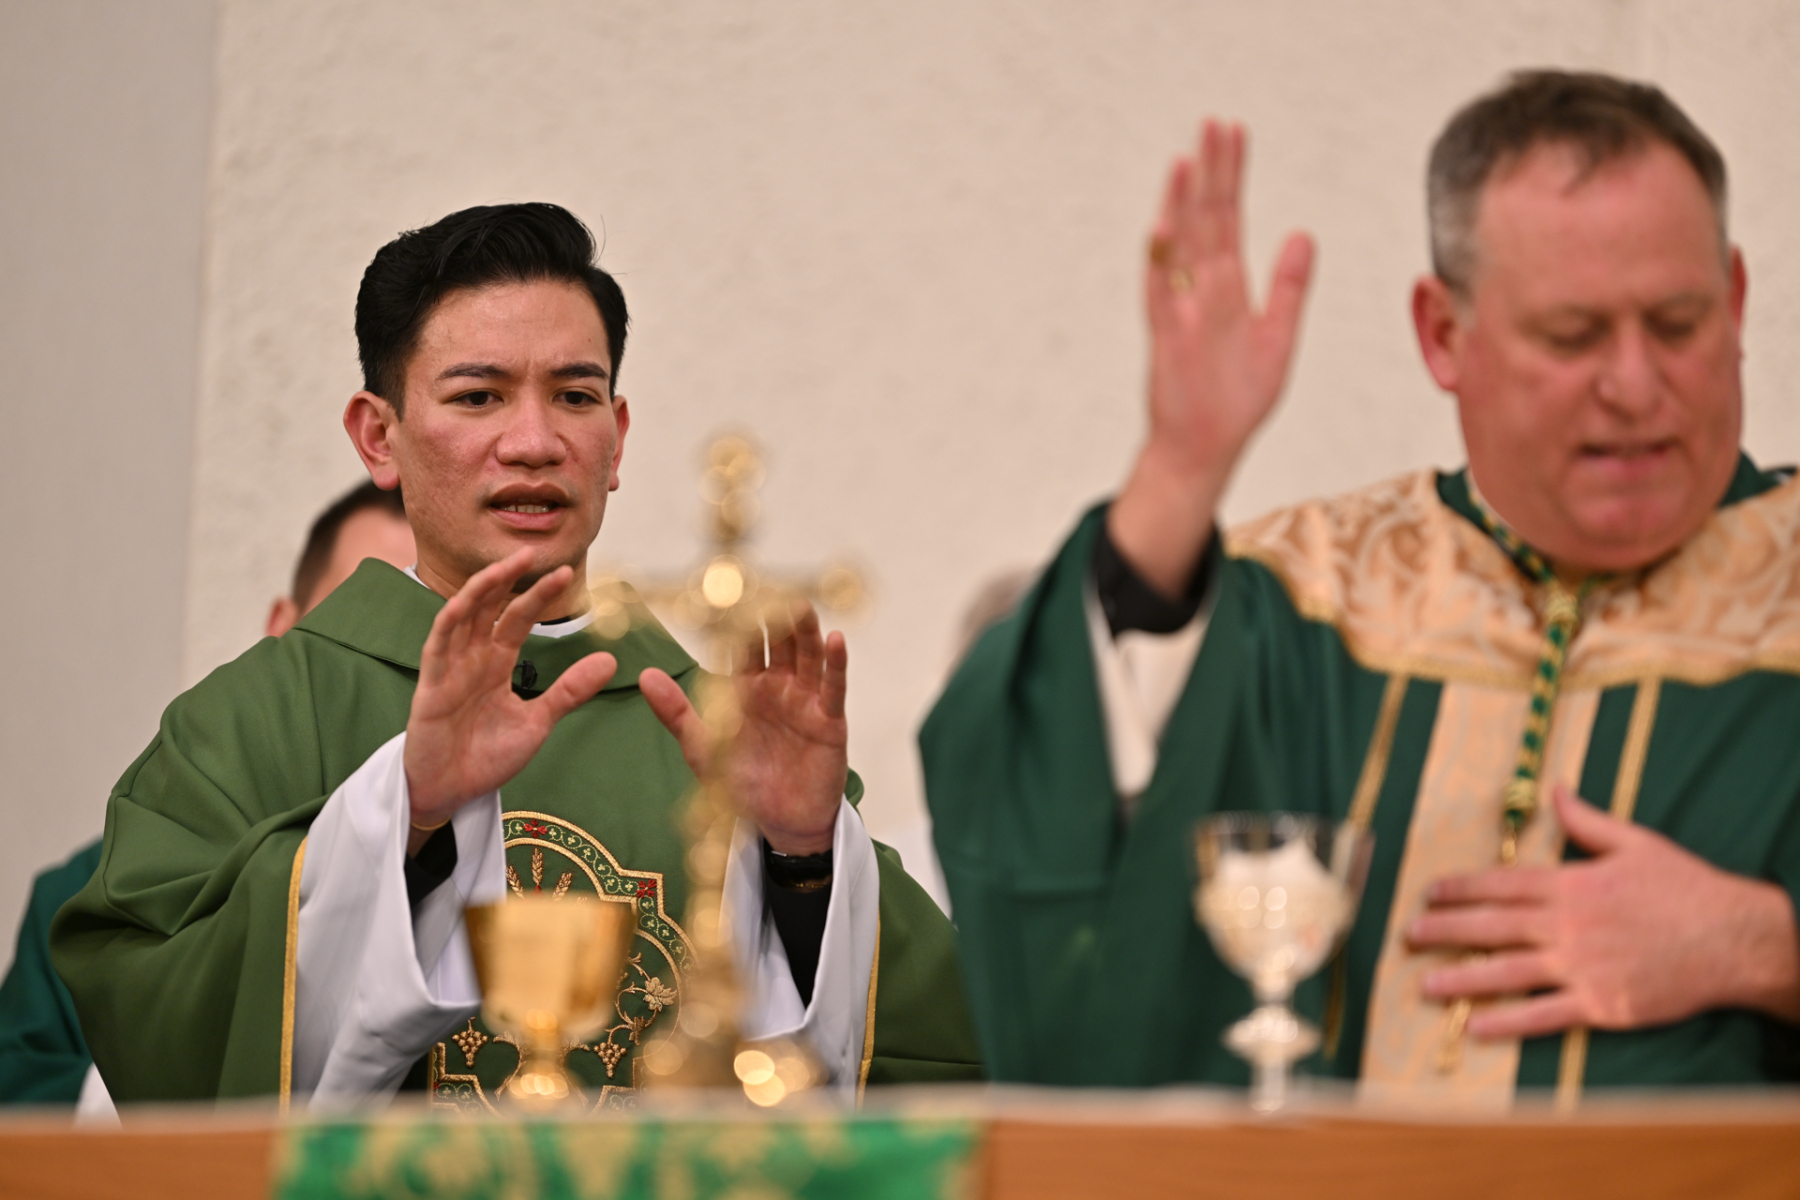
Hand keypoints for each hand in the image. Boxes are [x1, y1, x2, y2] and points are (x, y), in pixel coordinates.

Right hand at [404, 549, 617, 846]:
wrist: (451, 793)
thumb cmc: (487, 756)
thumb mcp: (537, 721)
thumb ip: (569, 691)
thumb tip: (610, 660)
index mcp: (496, 663)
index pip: (518, 618)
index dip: (538, 595)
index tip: (566, 572)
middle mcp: (472, 658)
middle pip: (489, 607)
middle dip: (508, 579)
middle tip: (532, 552)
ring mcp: (449, 669)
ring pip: (461, 617)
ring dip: (479, 590)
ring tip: (503, 568)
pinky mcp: (430, 687)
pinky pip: (436, 648)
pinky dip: (448, 624)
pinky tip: (463, 604)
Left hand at [640, 601, 847, 854]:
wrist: (779, 824)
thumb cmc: (741, 785)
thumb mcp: (703, 747)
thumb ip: (676, 711)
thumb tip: (644, 675)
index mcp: (745, 689)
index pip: (742, 646)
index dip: (737, 620)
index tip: (729, 589)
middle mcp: (778, 688)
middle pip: (778, 643)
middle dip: (774, 617)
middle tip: (767, 585)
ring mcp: (806, 701)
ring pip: (806, 657)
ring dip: (805, 631)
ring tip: (800, 605)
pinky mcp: (829, 721)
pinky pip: (833, 687)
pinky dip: (836, 663)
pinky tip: (835, 639)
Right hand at [1108, 120, 1314, 597]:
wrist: (1205, 449)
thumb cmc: (1237, 399)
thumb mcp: (1278, 339)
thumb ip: (1288, 288)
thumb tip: (1303, 235)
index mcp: (1230, 289)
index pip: (1232, 219)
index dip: (1233, 177)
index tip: (1234, 134)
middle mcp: (1202, 292)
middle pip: (1206, 221)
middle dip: (1212, 174)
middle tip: (1213, 124)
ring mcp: (1181, 312)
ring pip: (1180, 248)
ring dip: (1183, 205)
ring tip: (1188, 162)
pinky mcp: (1166, 338)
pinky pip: (1160, 292)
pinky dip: (1161, 260)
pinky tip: (1164, 225)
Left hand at [1410, 784, 1799, 1036]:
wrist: (1735, 939)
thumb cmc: (1686, 888)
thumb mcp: (1635, 843)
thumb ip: (1586, 820)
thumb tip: (1555, 789)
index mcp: (1571, 884)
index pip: (1501, 884)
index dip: (1461, 888)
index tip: (1429, 892)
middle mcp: (1567, 925)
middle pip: (1492, 926)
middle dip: (1446, 929)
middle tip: (1409, 934)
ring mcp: (1581, 966)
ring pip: (1507, 973)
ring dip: (1462, 978)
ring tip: (1424, 983)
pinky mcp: (1600, 1003)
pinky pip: (1543, 1015)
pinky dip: (1507, 1023)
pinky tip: (1475, 1026)